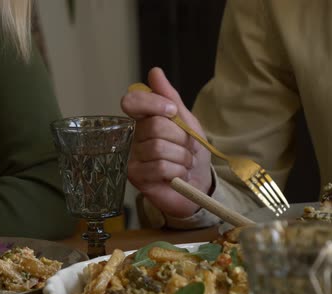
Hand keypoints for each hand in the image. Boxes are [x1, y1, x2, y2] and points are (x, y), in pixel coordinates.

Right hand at [121, 67, 211, 217]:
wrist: (199, 184)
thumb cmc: (191, 153)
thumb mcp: (187, 122)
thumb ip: (170, 98)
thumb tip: (154, 72)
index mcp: (142, 120)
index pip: (132, 102)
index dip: (153, 104)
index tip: (172, 112)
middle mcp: (132, 137)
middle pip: (154, 125)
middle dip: (180, 138)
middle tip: (186, 148)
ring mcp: (131, 157)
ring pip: (158, 148)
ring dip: (181, 157)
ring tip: (183, 164)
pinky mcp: (135, 177)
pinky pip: (158, 167)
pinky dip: (176, 171)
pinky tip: (177, 176)